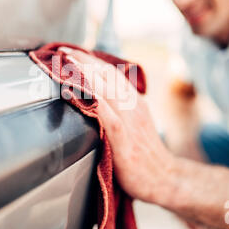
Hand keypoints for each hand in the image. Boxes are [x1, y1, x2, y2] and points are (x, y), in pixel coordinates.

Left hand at [59, 47, 176, 204]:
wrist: (165, 178)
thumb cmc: (145, 152)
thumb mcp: (136, 123)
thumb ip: (121, 107)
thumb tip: (100, 96)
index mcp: (134, 101)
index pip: (111, 73)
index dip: (91, 60)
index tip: (73, 51)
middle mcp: (132, 106)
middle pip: (107, 76)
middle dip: (84, 60)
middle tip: (63, 50)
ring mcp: (129, 122)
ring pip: (107, 90)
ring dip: (86, 74)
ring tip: (67, 63)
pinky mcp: (124, 140)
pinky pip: (109, 118)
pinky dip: (96, 104)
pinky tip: (83, 95)